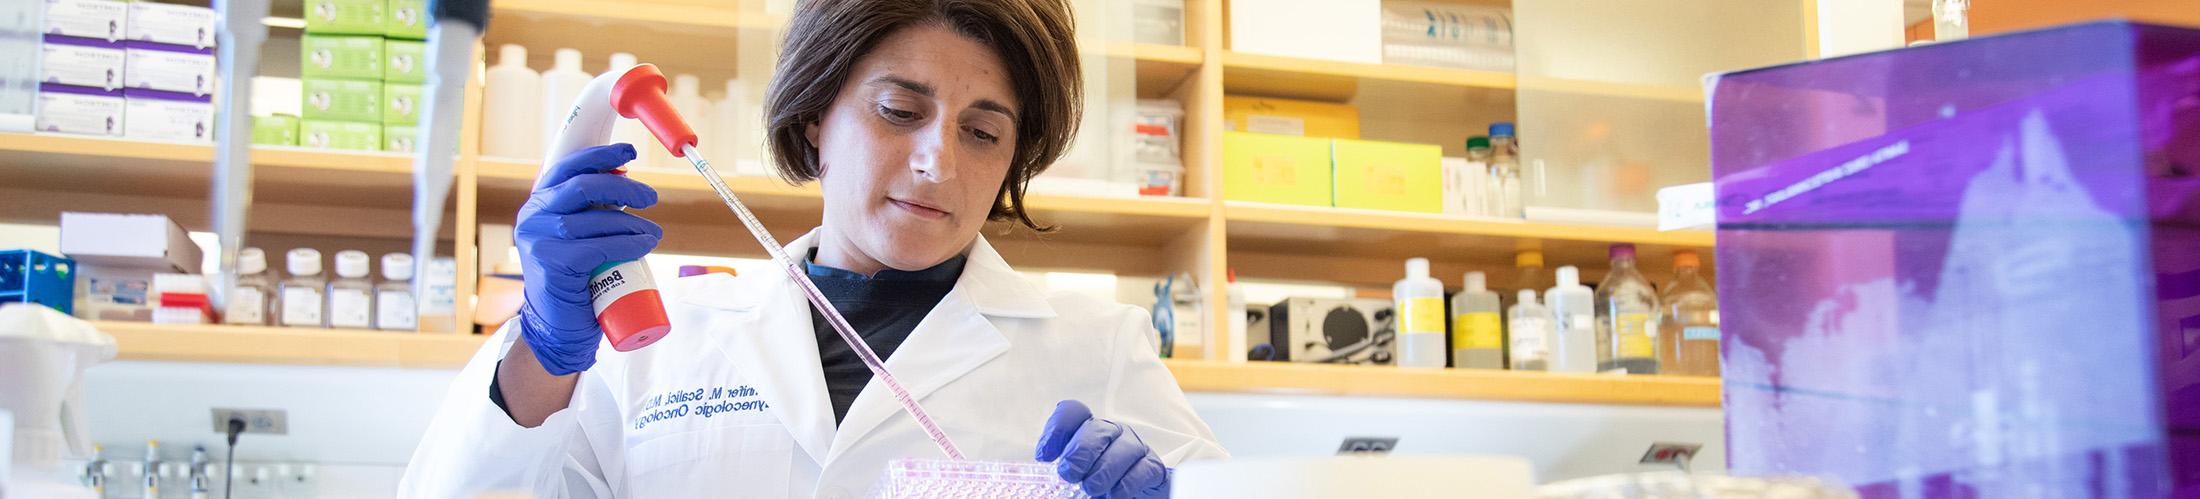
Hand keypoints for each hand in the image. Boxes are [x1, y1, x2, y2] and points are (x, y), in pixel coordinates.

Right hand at [514, 144, 660, 375]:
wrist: (559, 325)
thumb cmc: (576, 278)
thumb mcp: (580, 236)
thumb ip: (590, 211)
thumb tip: (626, 180)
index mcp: (538, 204)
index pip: (567, 167)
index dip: (600, 155)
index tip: (630, 152)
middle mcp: (533, 217)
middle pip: (583, 187)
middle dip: (623, 188)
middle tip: (651, 198)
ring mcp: (539, 240)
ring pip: (595, 219)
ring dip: (632, 223)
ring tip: (653, 232)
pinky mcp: (552, 264)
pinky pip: (598, 246)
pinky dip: (628, 243)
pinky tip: (644, 244)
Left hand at [1035, 400, 1169, 497]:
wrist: (1133, 497)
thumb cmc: (1100, 484)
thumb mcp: (1077, 474)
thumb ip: (1065, 468)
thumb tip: (1044, 468)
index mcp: (1089, 430)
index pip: (1073, 412)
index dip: (1056, 429)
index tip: (1045, 456)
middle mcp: (1113, 433)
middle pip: (1096, 429)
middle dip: (1080, 452)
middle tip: (1069, 474)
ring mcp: (1135, 447)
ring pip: (1123, 449)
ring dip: (1104, 470)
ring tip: (1092, 488)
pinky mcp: (1153, 467)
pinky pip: (1142, 470)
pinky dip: (1126, 483)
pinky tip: (1115, 493)